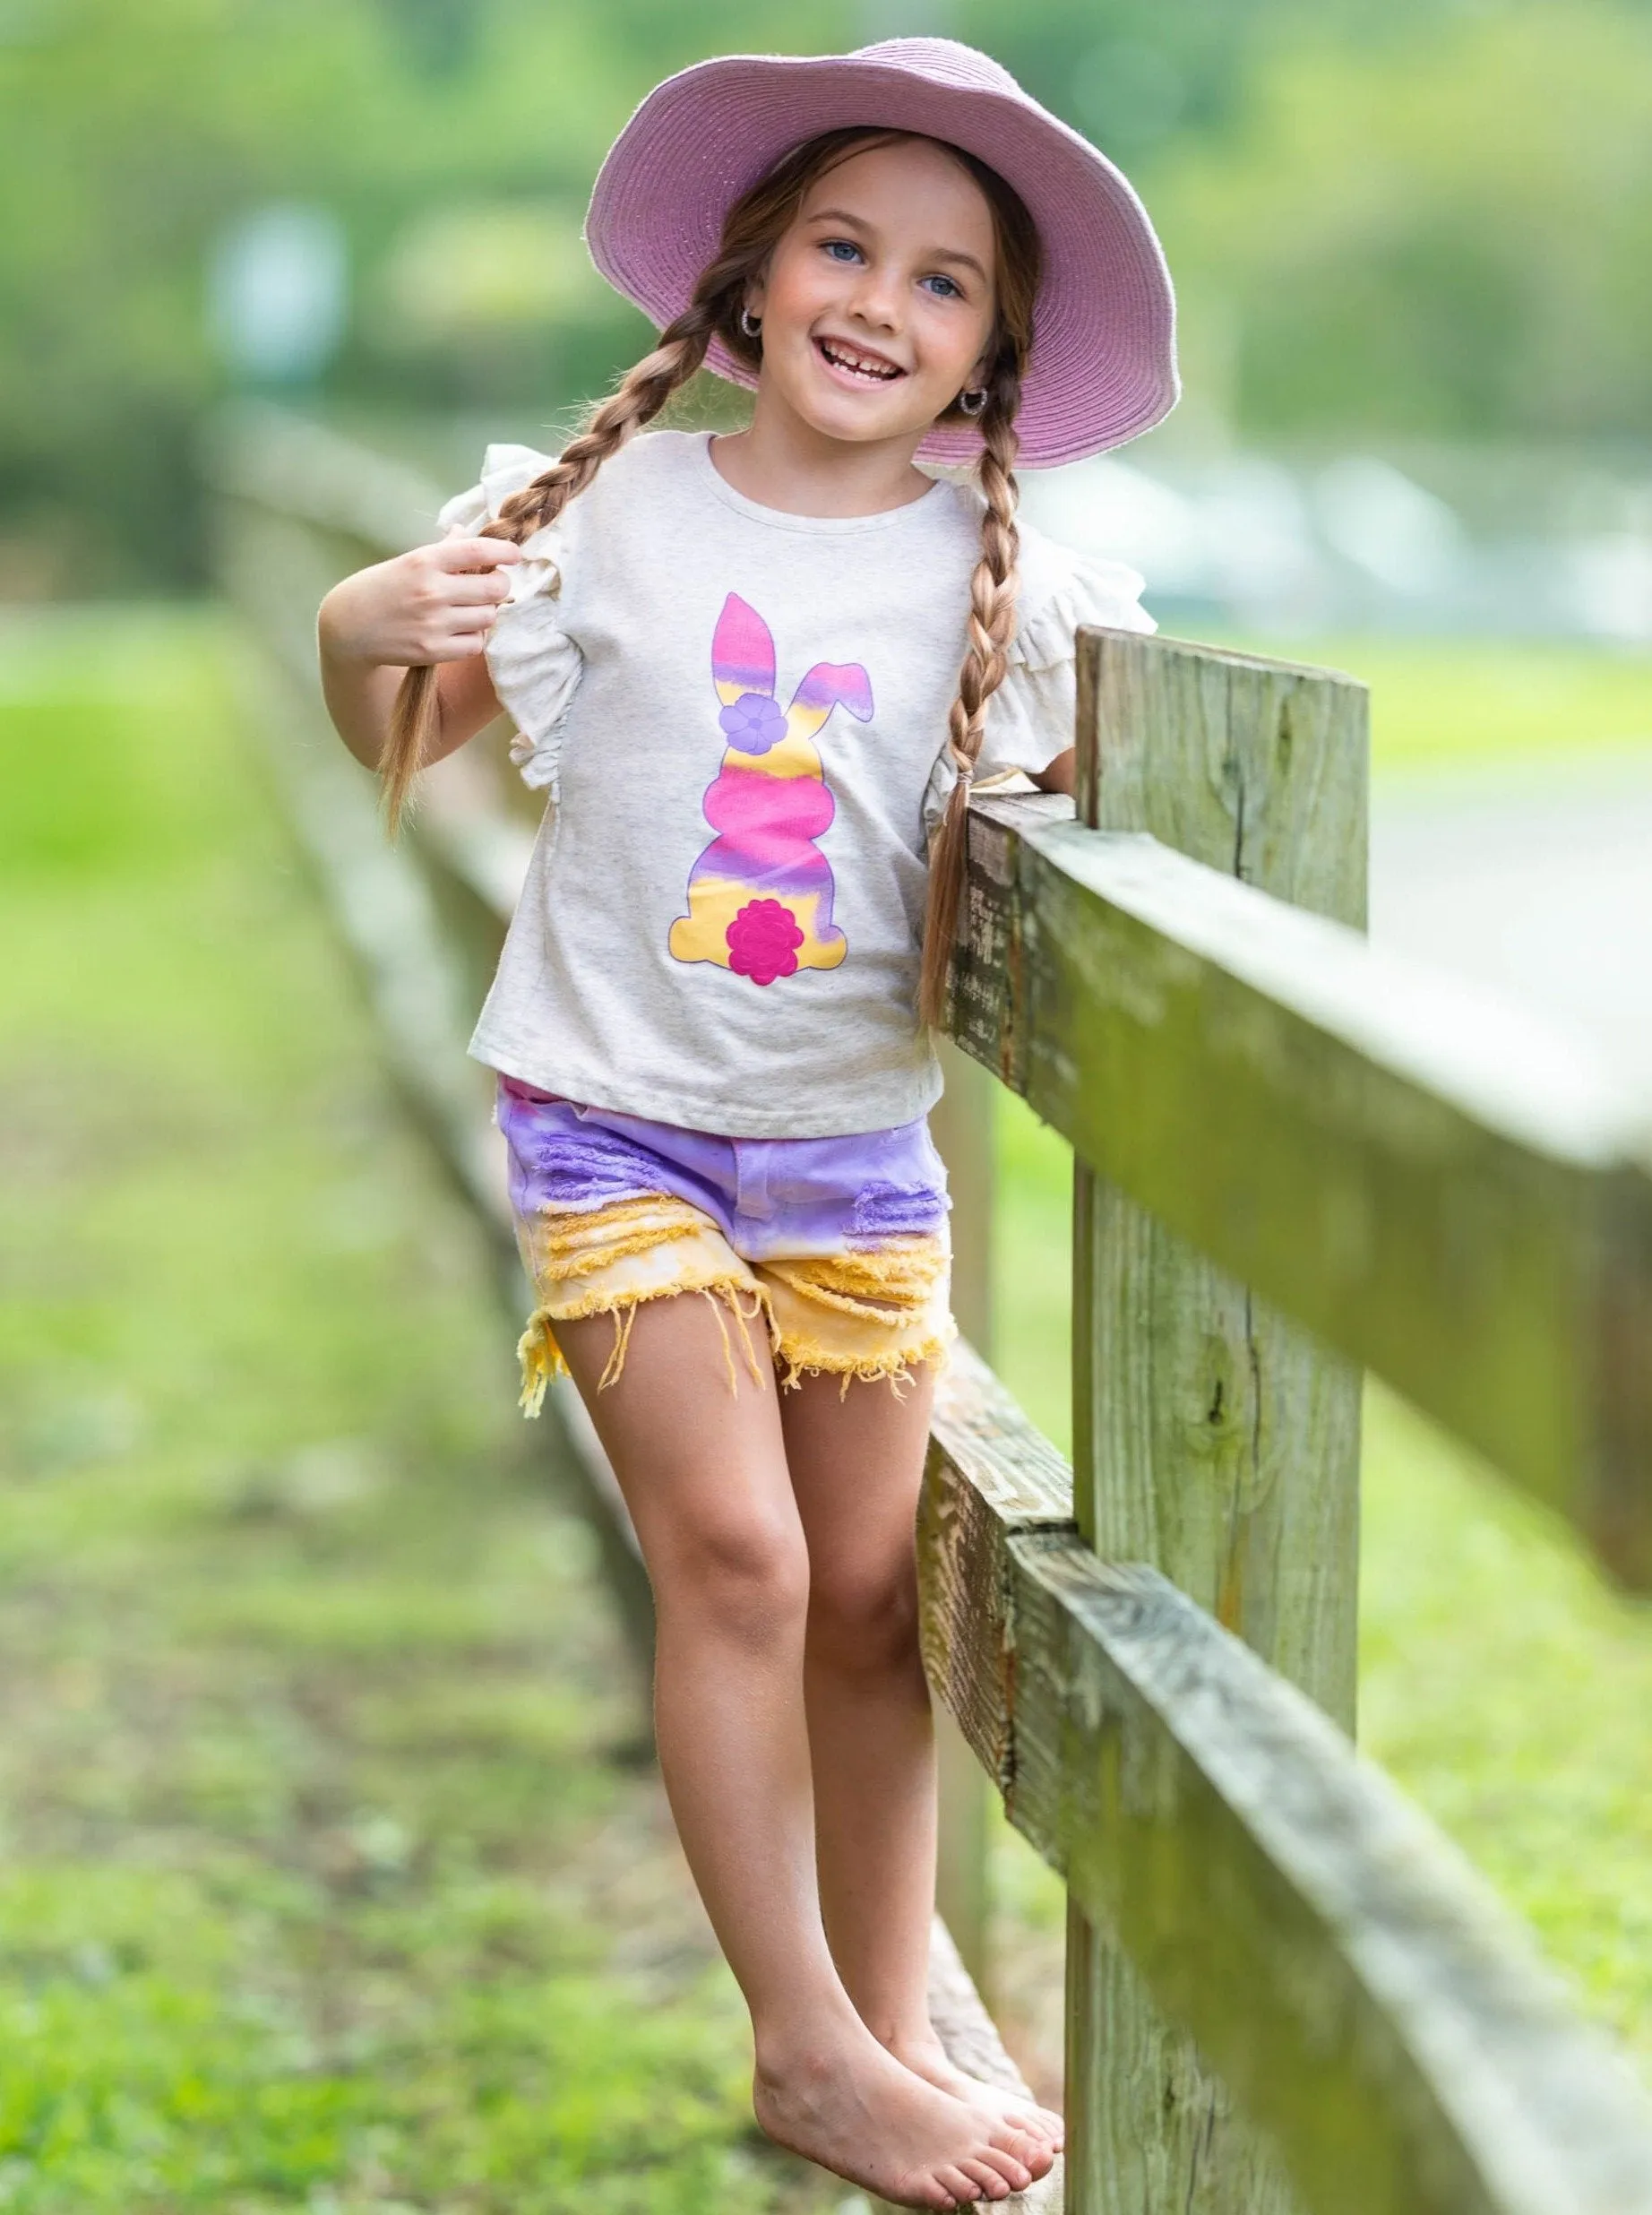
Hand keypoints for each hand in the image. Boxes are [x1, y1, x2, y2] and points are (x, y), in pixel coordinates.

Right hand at [319, 534, 522, 668]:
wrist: (348, 627)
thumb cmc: (379, 589)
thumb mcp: (407, 562)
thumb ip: (442, 551)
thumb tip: (466, 533)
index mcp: (424, 561)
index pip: (478, 551)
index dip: (504, 552)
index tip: (514, 555)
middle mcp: (432, 591)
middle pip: (494, 588)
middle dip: (501, 585)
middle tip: (493, 586)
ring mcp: (434, 623)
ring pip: (488, 617)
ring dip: (487, 612)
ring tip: (472, 609)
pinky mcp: (433, 650)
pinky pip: (475, 644)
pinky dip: (475, 637)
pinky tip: (462, 630)